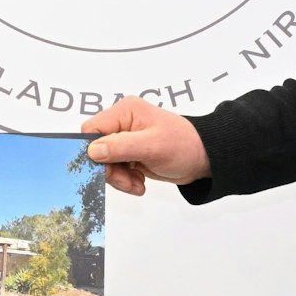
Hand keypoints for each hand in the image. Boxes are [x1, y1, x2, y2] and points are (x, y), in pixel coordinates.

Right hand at [83, 95, 210, 194]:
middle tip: (127, 181)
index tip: (106, 168)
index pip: (92, 129)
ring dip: (118, 177)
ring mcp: (125, 139)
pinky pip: (115, 169)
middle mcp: (122, 122)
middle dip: (109, 169)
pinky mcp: (129, 153)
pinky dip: (124, 179)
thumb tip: (91, 150)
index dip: (93, 150)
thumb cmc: (183, 146)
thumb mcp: (152, 146)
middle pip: (96, 148)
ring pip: (104, 162)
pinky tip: (139, 182)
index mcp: (125, 112)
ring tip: (137, 184)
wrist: (203, 159)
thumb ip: (121, 147)